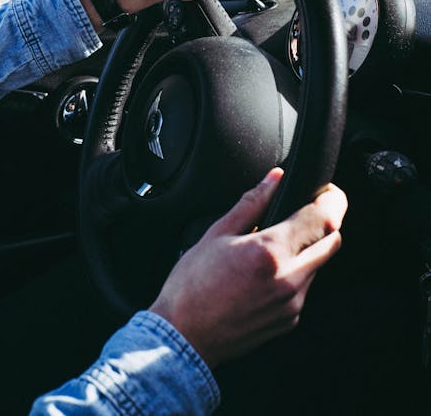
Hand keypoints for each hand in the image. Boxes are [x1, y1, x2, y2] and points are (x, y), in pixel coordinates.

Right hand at [150, 168, 346, 368]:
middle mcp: (288, 280)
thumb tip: (273, 179)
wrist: (183, 337)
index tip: (325, 192)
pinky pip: (305, 287)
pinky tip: (268, 271)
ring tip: (276, 244)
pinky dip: (296, 272)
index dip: (331, 200)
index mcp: (269, 252)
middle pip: (333, 241)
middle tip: (304, 212)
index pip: (323, 219)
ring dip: (309, 248)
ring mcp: (292, 304)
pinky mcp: (289, 320)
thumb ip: (251, 202)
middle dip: (325, 222)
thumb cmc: (192, 286)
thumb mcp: (217, 234)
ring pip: (319, 264)